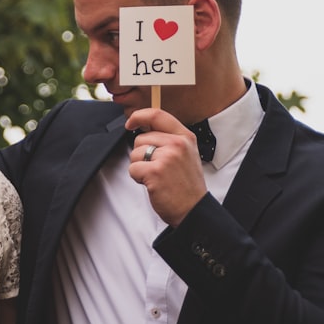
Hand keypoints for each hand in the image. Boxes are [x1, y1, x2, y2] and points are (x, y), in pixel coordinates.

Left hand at [126, 108, 207, 226]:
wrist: (193, 209)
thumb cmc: (187, 185)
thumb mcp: (186, 154)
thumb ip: (169, 139)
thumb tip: (144, 128)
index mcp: (185, 137)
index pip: (157, 115)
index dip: (139, 116)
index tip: (131, 123)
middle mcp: (177, 144)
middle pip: (141, 138)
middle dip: (141, 153)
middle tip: (157, 168)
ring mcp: (166, 157)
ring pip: (135, 153)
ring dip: (140, 166)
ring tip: (157, 176)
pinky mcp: (155, 172)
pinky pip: (133, 168)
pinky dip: (138, 178)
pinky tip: (152, 184)